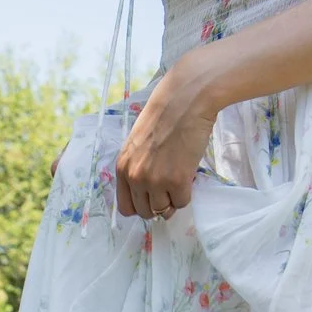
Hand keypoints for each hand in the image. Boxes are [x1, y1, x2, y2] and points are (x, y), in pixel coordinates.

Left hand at [115, 61, 219, 220]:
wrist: (185, 100)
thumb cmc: (164, 116)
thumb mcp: (137, 143)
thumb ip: (137, 167)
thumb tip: (146, 191)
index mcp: (122, 168)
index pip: (125, 208)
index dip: (140, 206)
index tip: (151, 199)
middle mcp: (135, 177)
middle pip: (145, 212)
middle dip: (158, 205)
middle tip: (169, 190)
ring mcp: (155, 181)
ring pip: (164, 210)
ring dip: (173, 199)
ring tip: (179, 179)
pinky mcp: (177, 181)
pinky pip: (182, 202)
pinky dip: (187, 194)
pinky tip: (188, 175)